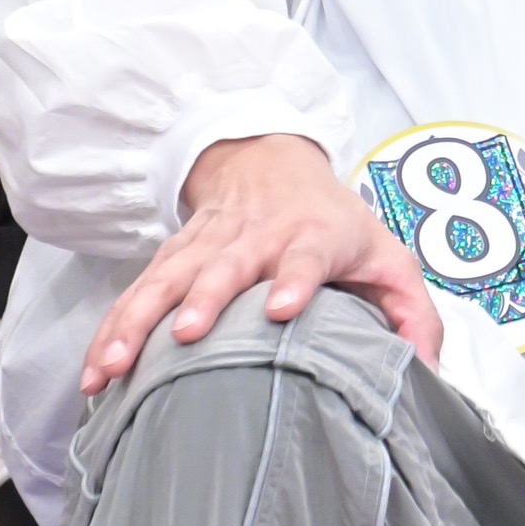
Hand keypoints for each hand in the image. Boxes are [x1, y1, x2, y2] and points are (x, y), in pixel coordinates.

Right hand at [80, 133, 442, 394]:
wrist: (273, 158)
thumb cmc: (334, 221)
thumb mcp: (385, 255)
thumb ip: (412, 312)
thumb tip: (426, 368)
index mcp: (314, 235)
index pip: (308, 254)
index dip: (297, 279)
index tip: (282, 309)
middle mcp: (260, 235)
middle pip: (230, 264)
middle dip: (207, 297)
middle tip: (188, 332)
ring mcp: (212, 242)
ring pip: (172, 277)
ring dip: (142, 318)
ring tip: (116, 363)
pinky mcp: (178, 252)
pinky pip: (141, 289)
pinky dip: (115, 324)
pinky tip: (97, 365)